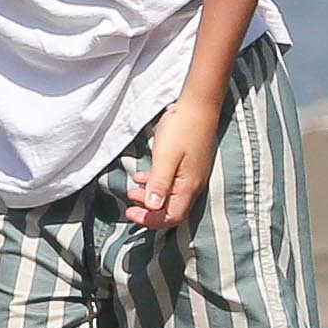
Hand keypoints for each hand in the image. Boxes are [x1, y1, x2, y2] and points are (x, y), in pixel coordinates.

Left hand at [125, 95, 221, 230]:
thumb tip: (152, 207)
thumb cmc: (182, 129)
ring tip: (132, 189)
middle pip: (171, 210)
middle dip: (148, 212)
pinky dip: (156, 183)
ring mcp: (192, 175)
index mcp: (188, 186)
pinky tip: (143, 176)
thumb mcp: (165, 157)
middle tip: (129, 205)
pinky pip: (172, 183)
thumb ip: (159, 183)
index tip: (131, 213)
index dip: (151, 221)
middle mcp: (193, 185)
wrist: (199, 106)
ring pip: (170, 196)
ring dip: (150, 196)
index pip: (172, 217)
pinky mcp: (189, 165)